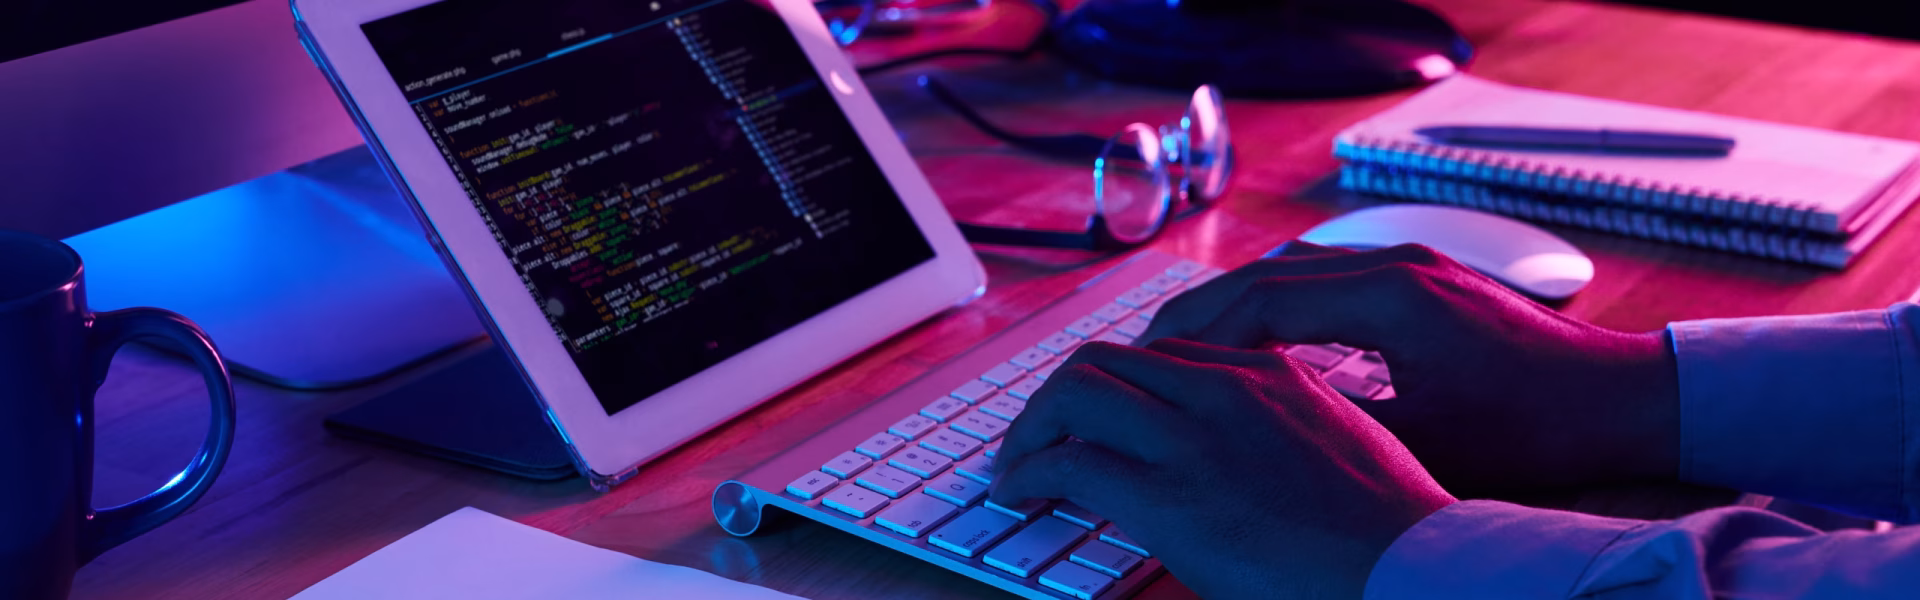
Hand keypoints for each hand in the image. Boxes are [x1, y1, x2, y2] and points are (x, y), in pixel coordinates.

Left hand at [990, 340, 1455, 599]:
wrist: (1420, 575)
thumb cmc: (1396, 539)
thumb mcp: (1348, 454)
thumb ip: (1292, 438)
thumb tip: (1255, 469)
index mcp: (1274, 377)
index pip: (1166, 354)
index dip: (1118, 385)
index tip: (1098, 417)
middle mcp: (1228, 389)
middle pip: (1110, 360)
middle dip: (1061, 397)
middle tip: (1039, 437)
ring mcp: (1195, 436)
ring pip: (1076, 392)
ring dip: (1034, 428)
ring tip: (1018, 464)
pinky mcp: (1167, 492)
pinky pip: (1069, 462)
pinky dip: (1030, 474)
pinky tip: (1020, 495)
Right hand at [1138, 242, 1680, 492]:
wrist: (1629, 398)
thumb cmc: (1542, 432)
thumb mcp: (1430, 447)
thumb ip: (1339, 428)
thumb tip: (1255, 434)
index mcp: (1392, 300)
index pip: (1260, 300)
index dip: (1195, 336)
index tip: (1149, 367)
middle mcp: (1398, 265)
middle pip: (1267, 274)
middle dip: (1200, 315)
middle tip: (1145, 356)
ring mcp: (1414, 264)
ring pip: (1295, 270)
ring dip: (1237, 305)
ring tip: (1188, 348)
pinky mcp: (1426, 277)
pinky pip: (1328, 277)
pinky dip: (1280, 303)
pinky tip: (1258, 340)